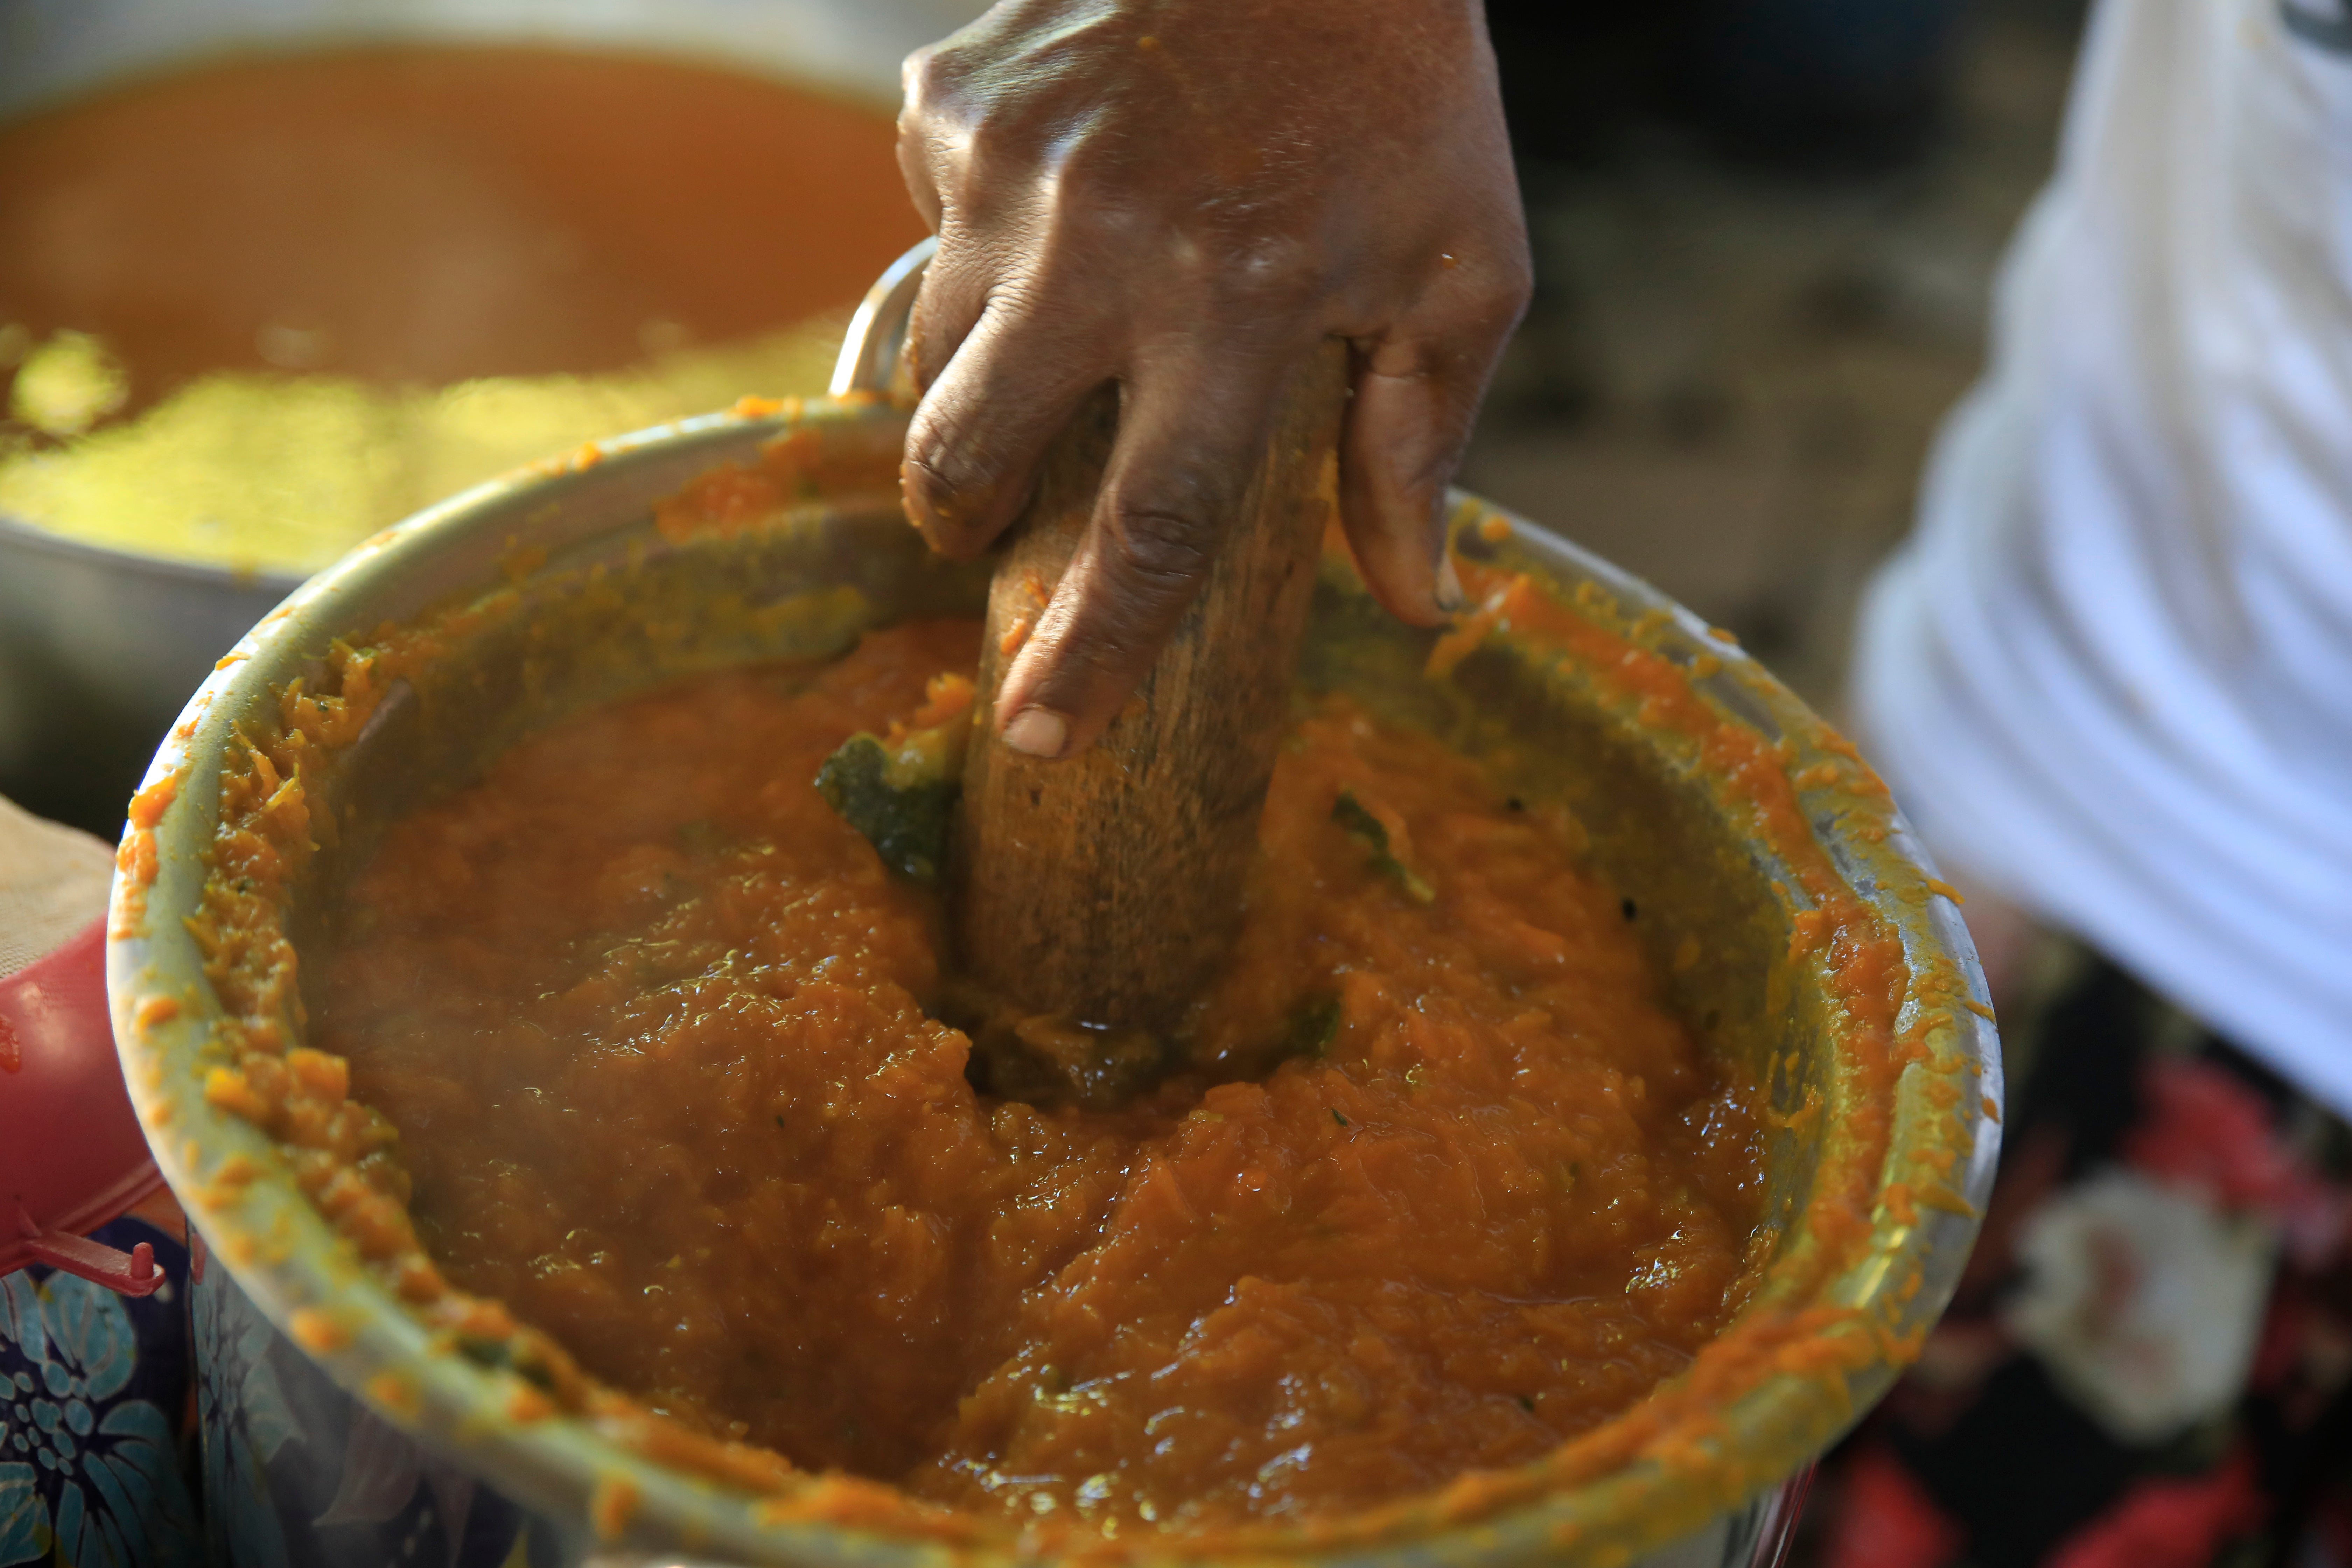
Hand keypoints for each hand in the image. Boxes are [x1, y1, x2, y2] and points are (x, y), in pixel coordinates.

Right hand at [896, 0, 1530, 757]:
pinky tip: (1057, 207)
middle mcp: (1100, 247)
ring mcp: (1007, 169)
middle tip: (986, 529)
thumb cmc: (1402, 97)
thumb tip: (1417, 604)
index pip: (1146, 530)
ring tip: (1042, 356)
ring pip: (931, 349)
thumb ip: (1418, 443)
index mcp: (1236, 305)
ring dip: (972, 388)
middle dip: (964, 521)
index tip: (1036, 735)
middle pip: (972, 454)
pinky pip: (928, 223)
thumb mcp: (1462, 269)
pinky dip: (978, 243)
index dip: (1090, 651)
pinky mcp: (951, 103)